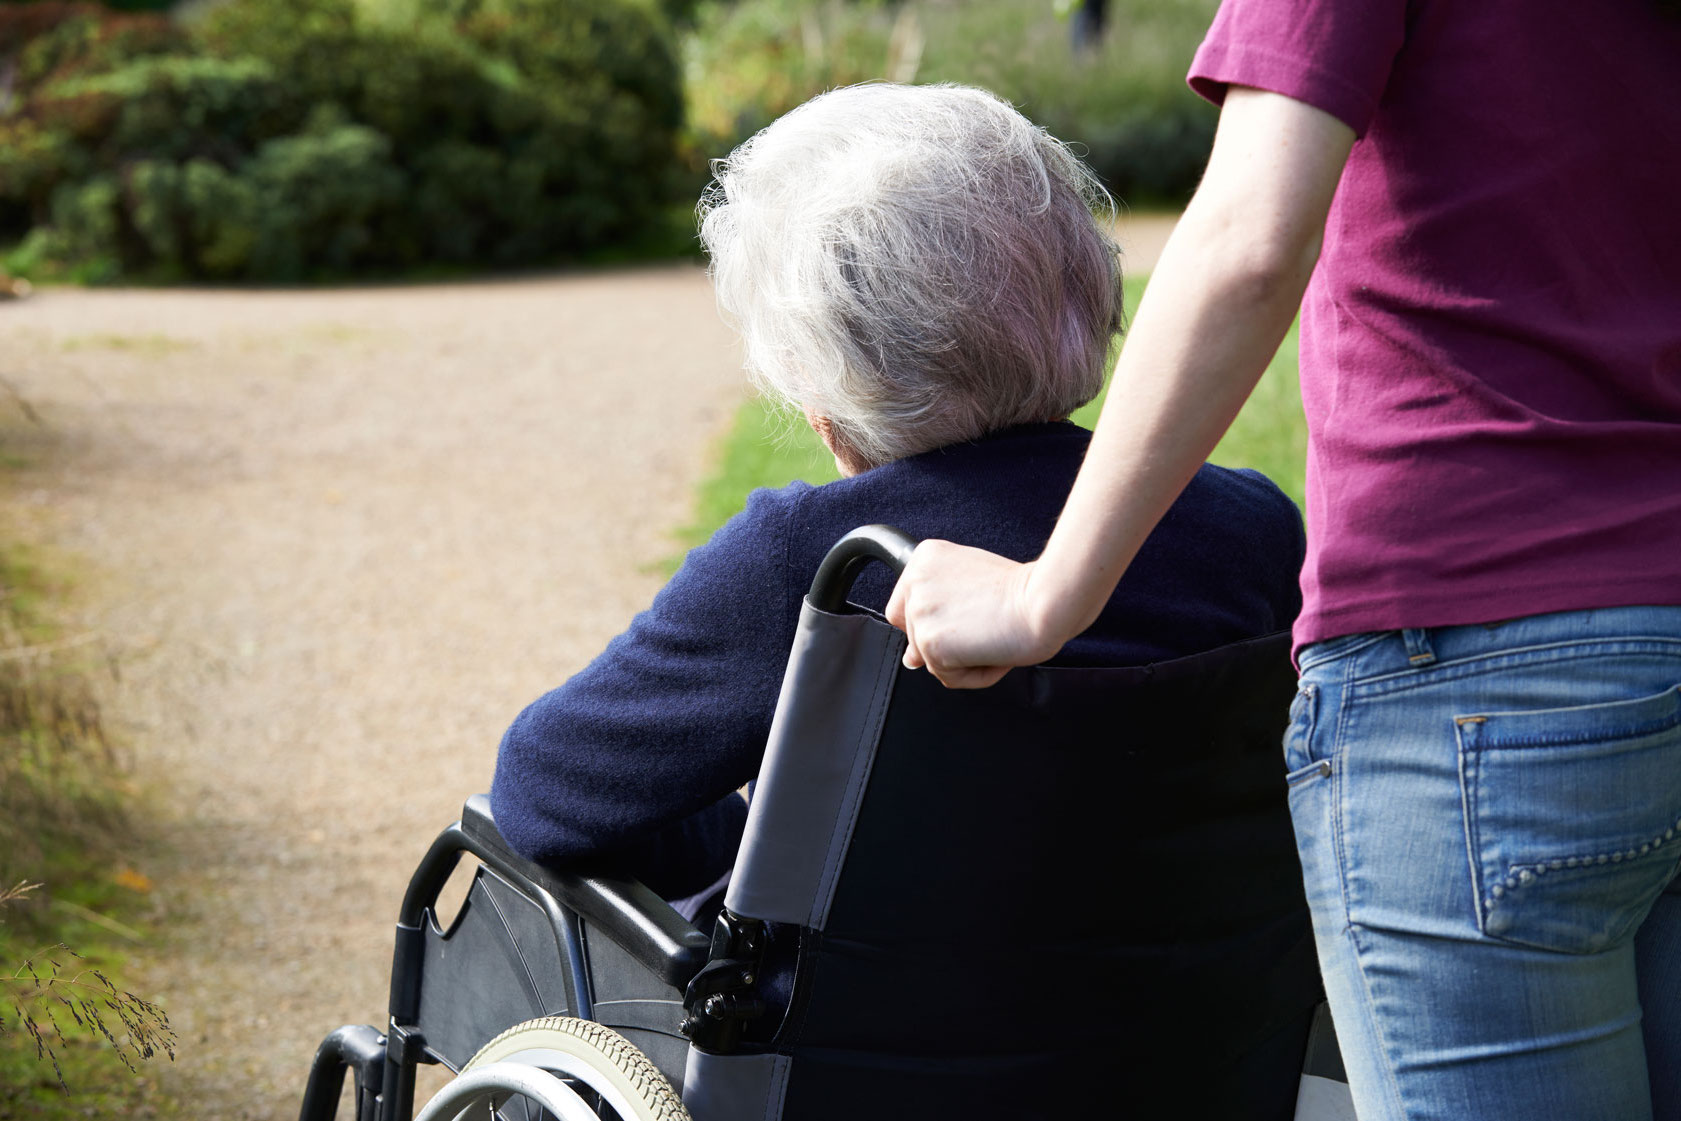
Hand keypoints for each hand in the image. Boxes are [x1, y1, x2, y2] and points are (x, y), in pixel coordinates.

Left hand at [884, 539, 1061, 688]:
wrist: (1045, 602)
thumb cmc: (1023, 591)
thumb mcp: (971, 586)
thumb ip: (938, 612)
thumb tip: (910, 659)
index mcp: (924, 559)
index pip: (905, 606)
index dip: (937, 621)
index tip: (965, 618)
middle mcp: (914, 581)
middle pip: (917, 637)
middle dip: (952, 643)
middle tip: (986, 624)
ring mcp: (919, 612)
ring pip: (932, 661)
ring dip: (966, 660)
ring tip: (993, 635)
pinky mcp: (929, 642)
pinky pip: (948, 678)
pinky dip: (976, 675)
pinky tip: (994, 651)